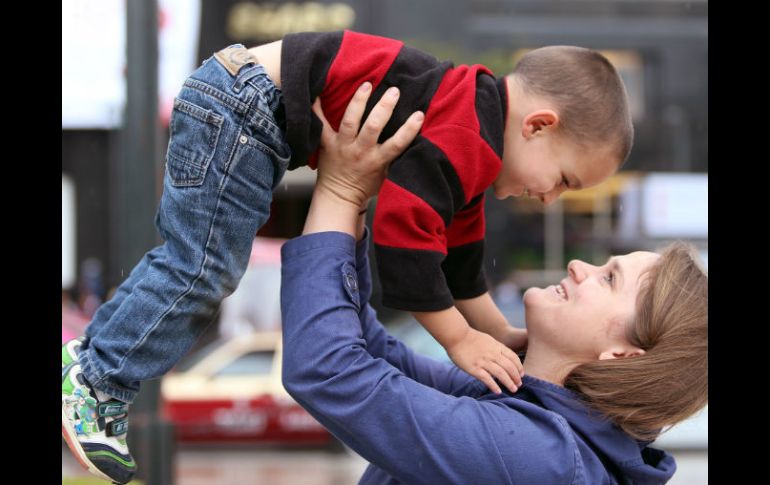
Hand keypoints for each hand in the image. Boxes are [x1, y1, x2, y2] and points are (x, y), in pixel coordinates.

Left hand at [312, 82, 424, 209]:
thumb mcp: (386, 174)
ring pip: (350, 121)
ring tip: (367, 85)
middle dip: (384, 107)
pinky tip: (318, 93)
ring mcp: (343, 146)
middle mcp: (360, 151)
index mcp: (377, 160)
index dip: (409, 129)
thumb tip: (412, 138)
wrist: (339, 197)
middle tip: (394, 91)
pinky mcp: (327, 144)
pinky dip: (317, 109)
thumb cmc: (365, 185)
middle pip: (373, 127)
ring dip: (358, 101)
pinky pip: (320, 125)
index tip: (419, 114)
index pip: (397, 143)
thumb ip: (394, 157)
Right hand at [446, 327, 523, 394]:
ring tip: (513, 390)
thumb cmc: (469, 337)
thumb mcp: (487, 339)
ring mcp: (484, 361)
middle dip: (516, 377)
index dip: (519, 367)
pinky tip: (498, 391)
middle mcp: (493, 354)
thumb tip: (501, 356)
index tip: (521, 374)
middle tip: (519, 384)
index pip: (513, 358)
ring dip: (509, 383)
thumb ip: (495, 348)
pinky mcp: (474, 368)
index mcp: (497, 346)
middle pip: (509, 367)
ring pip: (501, 374)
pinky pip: (487, 379)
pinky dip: (494, 386)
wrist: (456, 335)